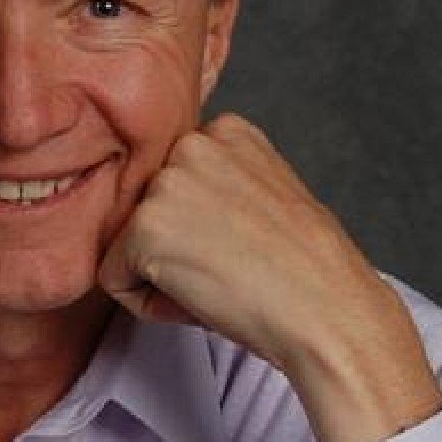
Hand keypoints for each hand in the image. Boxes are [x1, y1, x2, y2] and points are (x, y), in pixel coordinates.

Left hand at [97, 113, 441, 441]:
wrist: (328, 311)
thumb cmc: (307, 272)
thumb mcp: (266, 197)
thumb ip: (219, 187)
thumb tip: (174, 215)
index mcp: (227, 131)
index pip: (176, 184)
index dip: (200, 228)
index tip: (242, 246)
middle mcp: (191, 143)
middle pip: (148, 212)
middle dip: (176, 249)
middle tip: (231, 268)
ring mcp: (166, 182)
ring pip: (128, 245)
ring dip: (162, 275)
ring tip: (220, 283)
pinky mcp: (144, 226)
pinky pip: (114, 279)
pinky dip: (147, 303)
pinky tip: (200, 299)